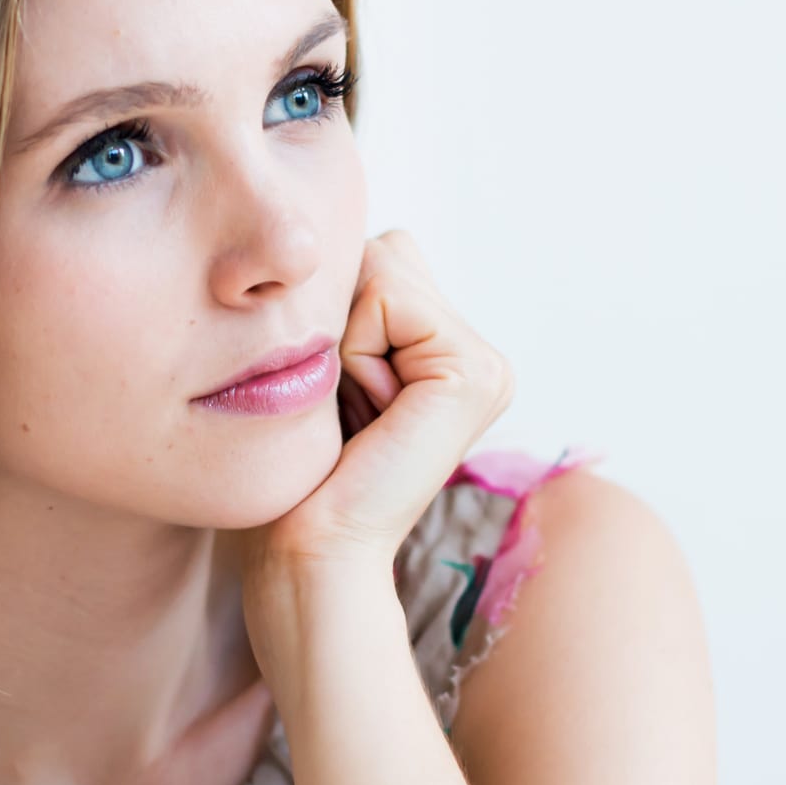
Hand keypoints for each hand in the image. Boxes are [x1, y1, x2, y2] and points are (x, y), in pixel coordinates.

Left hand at [235, 229, 515, 584]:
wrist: (311, 550)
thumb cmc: (299, 471)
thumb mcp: (324, 368)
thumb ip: (349, 302)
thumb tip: (330, 234)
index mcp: (448, 354)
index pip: (379, 258)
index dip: (333, 313)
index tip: (333, 396)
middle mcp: (479, 356)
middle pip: (384, 253)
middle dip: (340, 315)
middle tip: (342, 405)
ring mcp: (486, 365)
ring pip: (384, 266)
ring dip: (344, 334)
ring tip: (354, 410)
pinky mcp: (477, 373)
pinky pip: (389, 297)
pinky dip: (356, 348)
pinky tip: (369, 414)